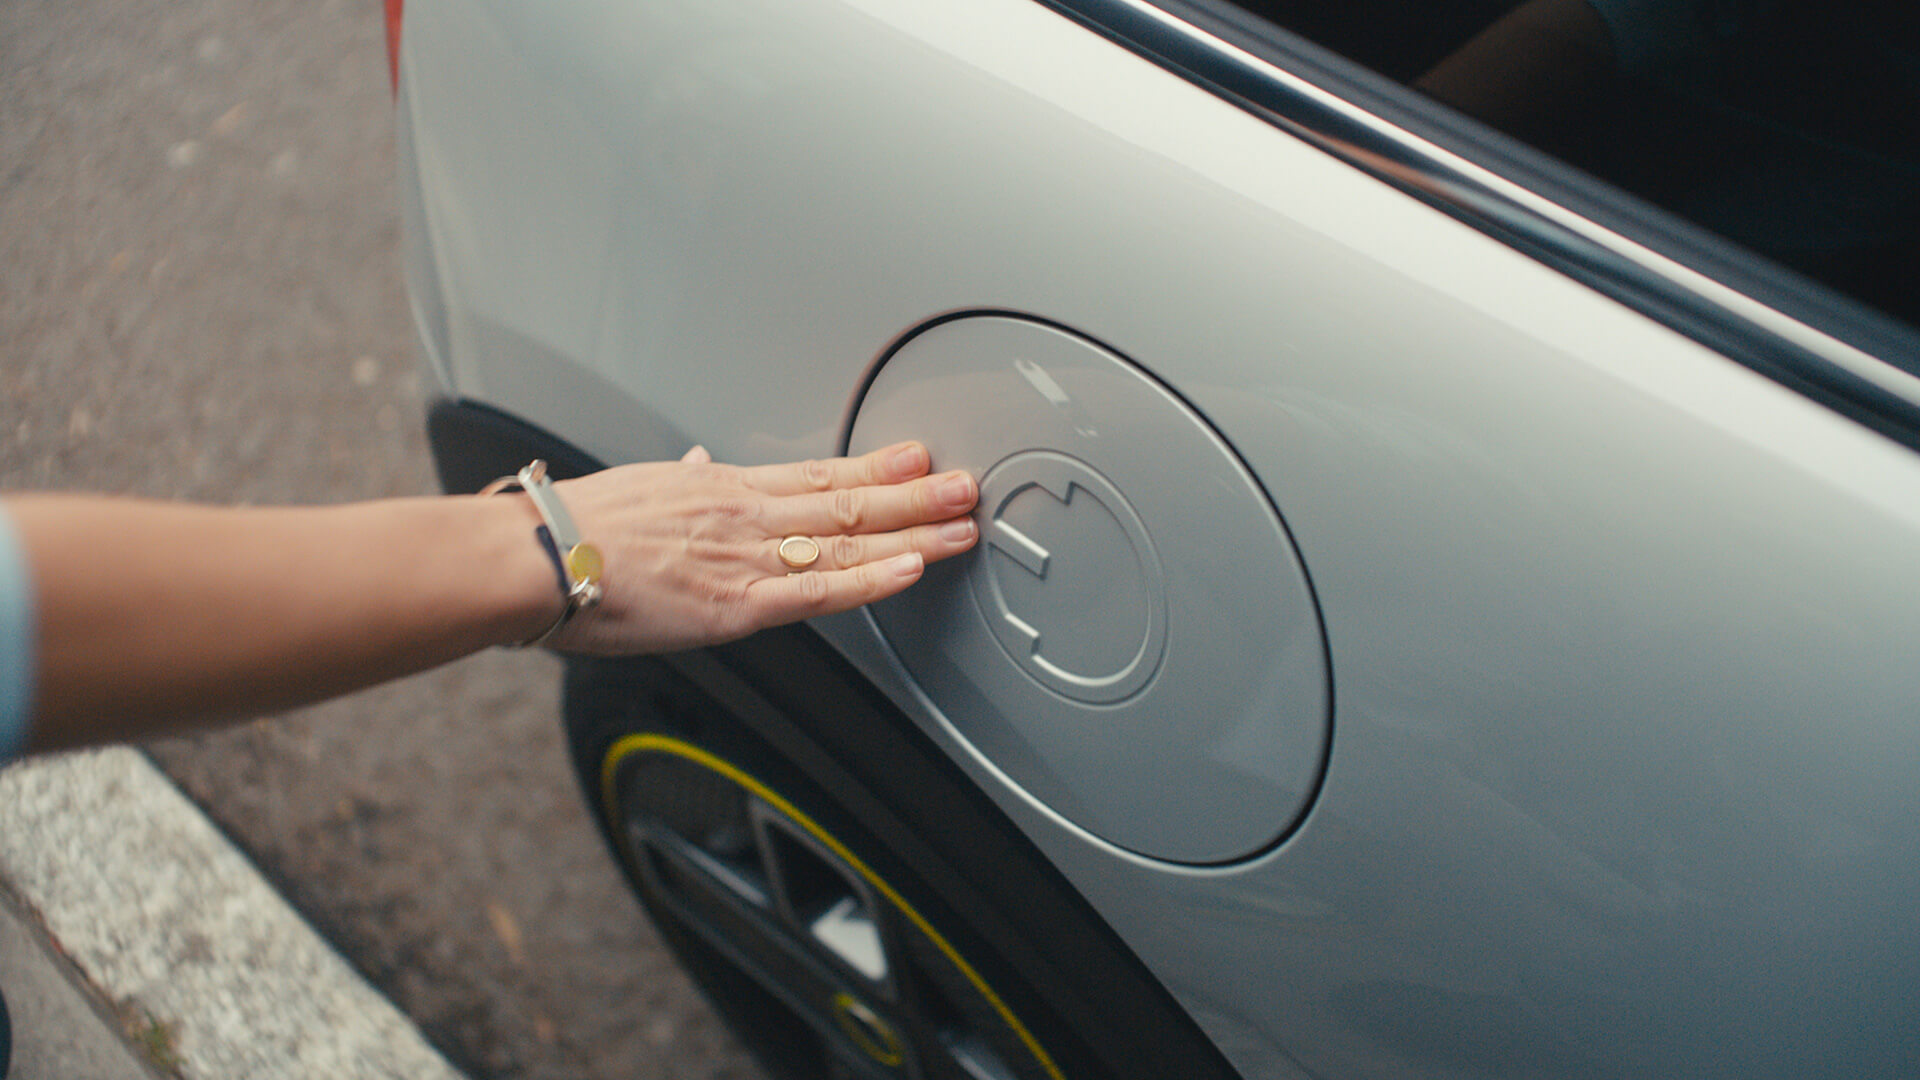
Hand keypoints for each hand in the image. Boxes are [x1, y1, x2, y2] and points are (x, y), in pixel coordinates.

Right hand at [545, 441, 978, 653]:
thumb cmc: (568, 530)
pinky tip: (909, 569)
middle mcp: (743, 514)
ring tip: (960, 526)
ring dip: (911, 534)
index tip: (914, 459)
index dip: (872, 468)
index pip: (814, 475)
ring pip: (845, 542)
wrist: (531, 556)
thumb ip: (678, 485)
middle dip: (913, 496)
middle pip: (846, 501)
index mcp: (718, 489)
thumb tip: (694, 466)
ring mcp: (745, 556)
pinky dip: (869, 580)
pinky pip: (817, 591)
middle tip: (965, 486)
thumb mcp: (636, 490)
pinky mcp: (734, 604)